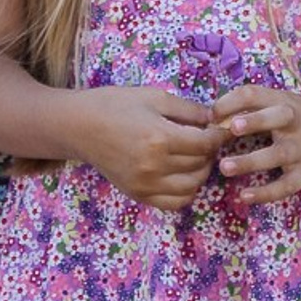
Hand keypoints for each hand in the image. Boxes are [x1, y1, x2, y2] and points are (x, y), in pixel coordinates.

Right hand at [76, 86, 218, 211]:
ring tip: (197, 156)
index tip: (221, 128)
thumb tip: (214, 119)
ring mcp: (145, 184)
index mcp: (160, 138)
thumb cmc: (115, 105)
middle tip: (208, 139)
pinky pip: (173, 203)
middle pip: (201, 165)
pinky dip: (186, 192)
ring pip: (191, 187)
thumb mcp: (154, 97)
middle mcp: (154, 166)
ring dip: (202, 172)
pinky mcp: (137, 194)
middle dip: (211, 152)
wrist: (79, 126)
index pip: (205, 145)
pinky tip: (183, 175)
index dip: (218, 136)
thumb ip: (188, 110)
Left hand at [210, 85, 300, 202]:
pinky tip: (244, 196)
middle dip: (254, 122)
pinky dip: (266, 193)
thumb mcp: (283, 102)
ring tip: (224, 167)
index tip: (211, 114)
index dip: (232, 101)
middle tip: (229, 128)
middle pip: (277, 118)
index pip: (256, 94)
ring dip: (251, 161)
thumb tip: (210, 119)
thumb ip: (252, 109)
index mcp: (284, 101)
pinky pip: (287, 185)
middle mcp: (295, 123)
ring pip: (278, 154)